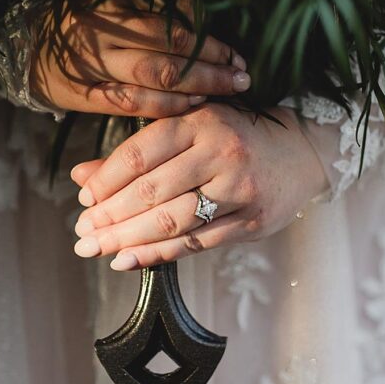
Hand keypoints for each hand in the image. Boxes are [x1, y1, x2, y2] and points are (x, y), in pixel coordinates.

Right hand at [30, 0, 251, 118]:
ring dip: (194, 88)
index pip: (170, 24)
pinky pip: (130, 104)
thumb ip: (151, 2)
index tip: (235, 51)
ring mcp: (91, 67)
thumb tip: (198, 9)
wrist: (25, 47)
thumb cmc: (77, 15)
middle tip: (242, 76)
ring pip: (151, 80)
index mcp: (110, 4)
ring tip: (224, 91)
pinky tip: (190, 106)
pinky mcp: (83, 95)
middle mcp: (101, 35)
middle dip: (210, 67)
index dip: (207, 40)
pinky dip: (163, 107)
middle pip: (167, 53)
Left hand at [67, 104, 329, 268]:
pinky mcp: (251, 221)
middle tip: (82, 232)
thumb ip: (135, 153)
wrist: (304, 151)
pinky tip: (128, 260)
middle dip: (110, 216)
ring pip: (172, 221)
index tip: (82, 200)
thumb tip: (80, 176)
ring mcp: (239, 189)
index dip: (105, 181)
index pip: (140, 155)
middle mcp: (221, 154)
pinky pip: (196, 243)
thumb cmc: (234, 138)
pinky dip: (157, 254)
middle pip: (152, 191)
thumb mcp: (188, 130)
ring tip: (97, 249)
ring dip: (127, 239)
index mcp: (200, 123)